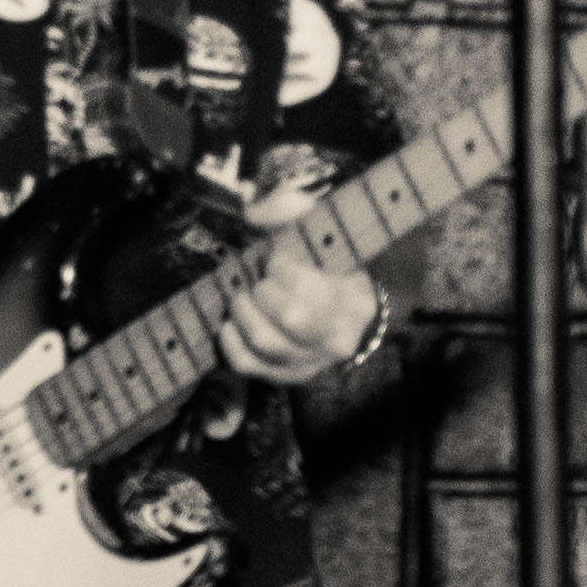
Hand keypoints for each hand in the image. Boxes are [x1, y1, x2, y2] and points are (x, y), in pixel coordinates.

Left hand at [214, 184, 386, 391]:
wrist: (352, 315)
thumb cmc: (335, 266)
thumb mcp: (326, 232)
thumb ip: (293, 211)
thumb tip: (252, 213)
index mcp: (355, 301)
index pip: (310, 288)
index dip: (281, 267)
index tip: (276, 258)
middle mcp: (336, 339)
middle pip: (289, 316)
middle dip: (264, 289)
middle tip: (261, 278)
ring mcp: (310, 363)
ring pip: (265, 342)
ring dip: (244, 312)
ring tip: (244, 296)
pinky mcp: (285, 375)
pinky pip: (248, 364)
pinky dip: (231, 341)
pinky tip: (231, 322)